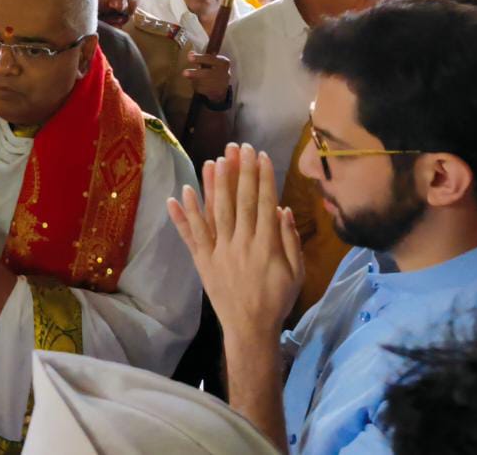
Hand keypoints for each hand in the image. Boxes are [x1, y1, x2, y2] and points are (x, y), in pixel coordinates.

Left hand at [167, 143, 302, 340]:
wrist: (250, 329)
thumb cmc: (277, 300)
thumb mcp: (296, 273)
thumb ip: (290, 240)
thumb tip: (283, 209)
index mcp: (266, 245)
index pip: (264, 203)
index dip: (263, 177)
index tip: (261, 155)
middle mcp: (241, 244)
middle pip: (240, 201)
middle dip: (239, 171)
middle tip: (237, 147)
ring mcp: (219, 252)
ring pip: (215, 213)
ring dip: (213, 185)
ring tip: (213, 160)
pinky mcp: (203, 261)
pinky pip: (192, 236)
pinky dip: (184, 215)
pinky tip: (180, 194)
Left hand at [183, 52, 231, 102]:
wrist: (222, 85)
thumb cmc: (214, 69)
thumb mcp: (212, 62)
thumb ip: (201, 58)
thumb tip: (190, 53)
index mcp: (223, 62)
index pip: (210, 59)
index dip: (199, 58)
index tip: (189, 57)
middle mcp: (224, 73)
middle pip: (207, 74)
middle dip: (195, 73)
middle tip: (184, 72)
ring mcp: (221, 84)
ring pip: (203, 83)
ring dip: (194, 80)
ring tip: (189, 76)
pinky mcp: (217, 92)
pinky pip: (202, 90)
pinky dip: (196, 86)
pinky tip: (196, 84)